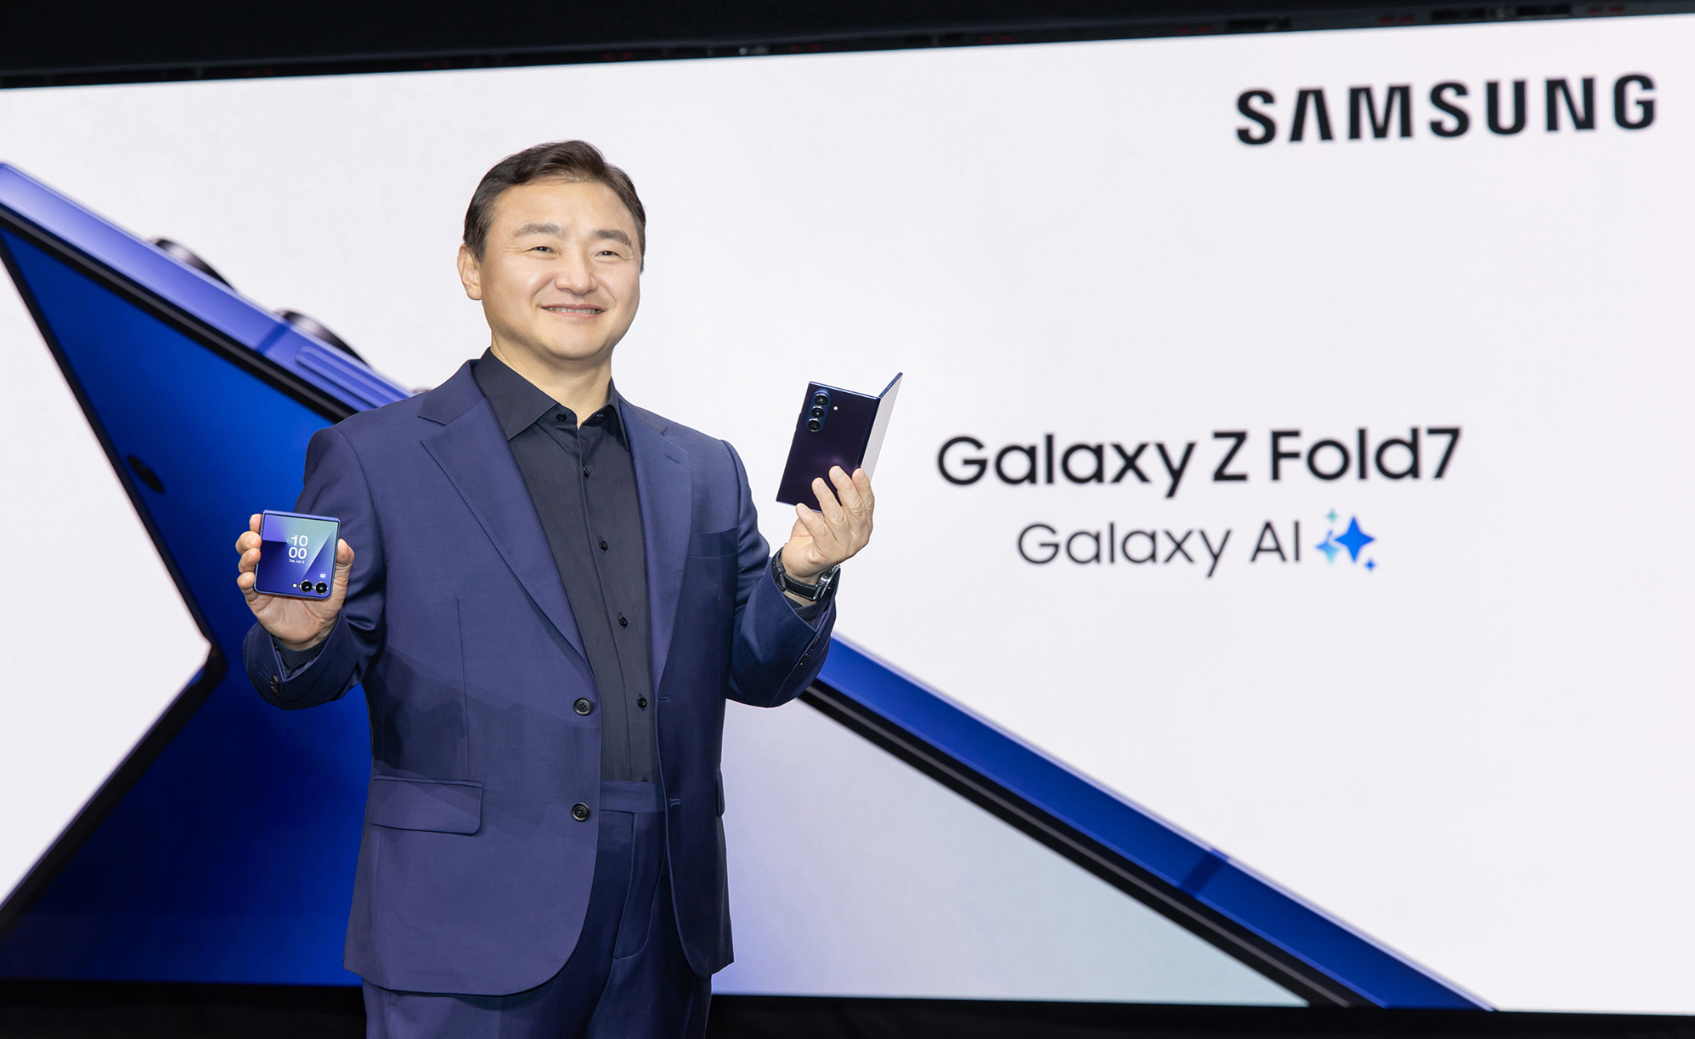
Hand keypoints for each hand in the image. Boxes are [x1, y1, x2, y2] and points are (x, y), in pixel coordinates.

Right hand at [235, 513, 353, 651]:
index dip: (264, 524)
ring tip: (255, 552)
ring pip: (246, 564)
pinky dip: (245, 581)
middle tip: (257, 536)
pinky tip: (249, 577)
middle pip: (252, 546)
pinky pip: (247, 588)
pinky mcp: (257, 600)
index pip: (272, 534)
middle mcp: (271, 565)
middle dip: (250, 537)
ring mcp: (262, 581)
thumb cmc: (324, 600)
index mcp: (288, 555)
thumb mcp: (338, 580)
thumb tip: (341, 543)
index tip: (260, 517)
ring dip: (247, 556)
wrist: (318, 629)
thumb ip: (342, 561)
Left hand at [780, 466, 873, 585]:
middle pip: (855, 509)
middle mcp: (858, 537)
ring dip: (827, 498)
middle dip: (845, 488)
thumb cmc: (813, 534)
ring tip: (817, 483)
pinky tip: (801, 508)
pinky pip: (820, 532)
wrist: (800, 561)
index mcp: (863, 525)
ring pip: (838, 519)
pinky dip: (810, 518)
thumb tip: (827, 477)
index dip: (863, 486)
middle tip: (835, 471)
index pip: (867, 503)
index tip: (857, 470)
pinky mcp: (828, 555)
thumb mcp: (825, 514)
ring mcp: (844, 548)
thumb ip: (832, 500)